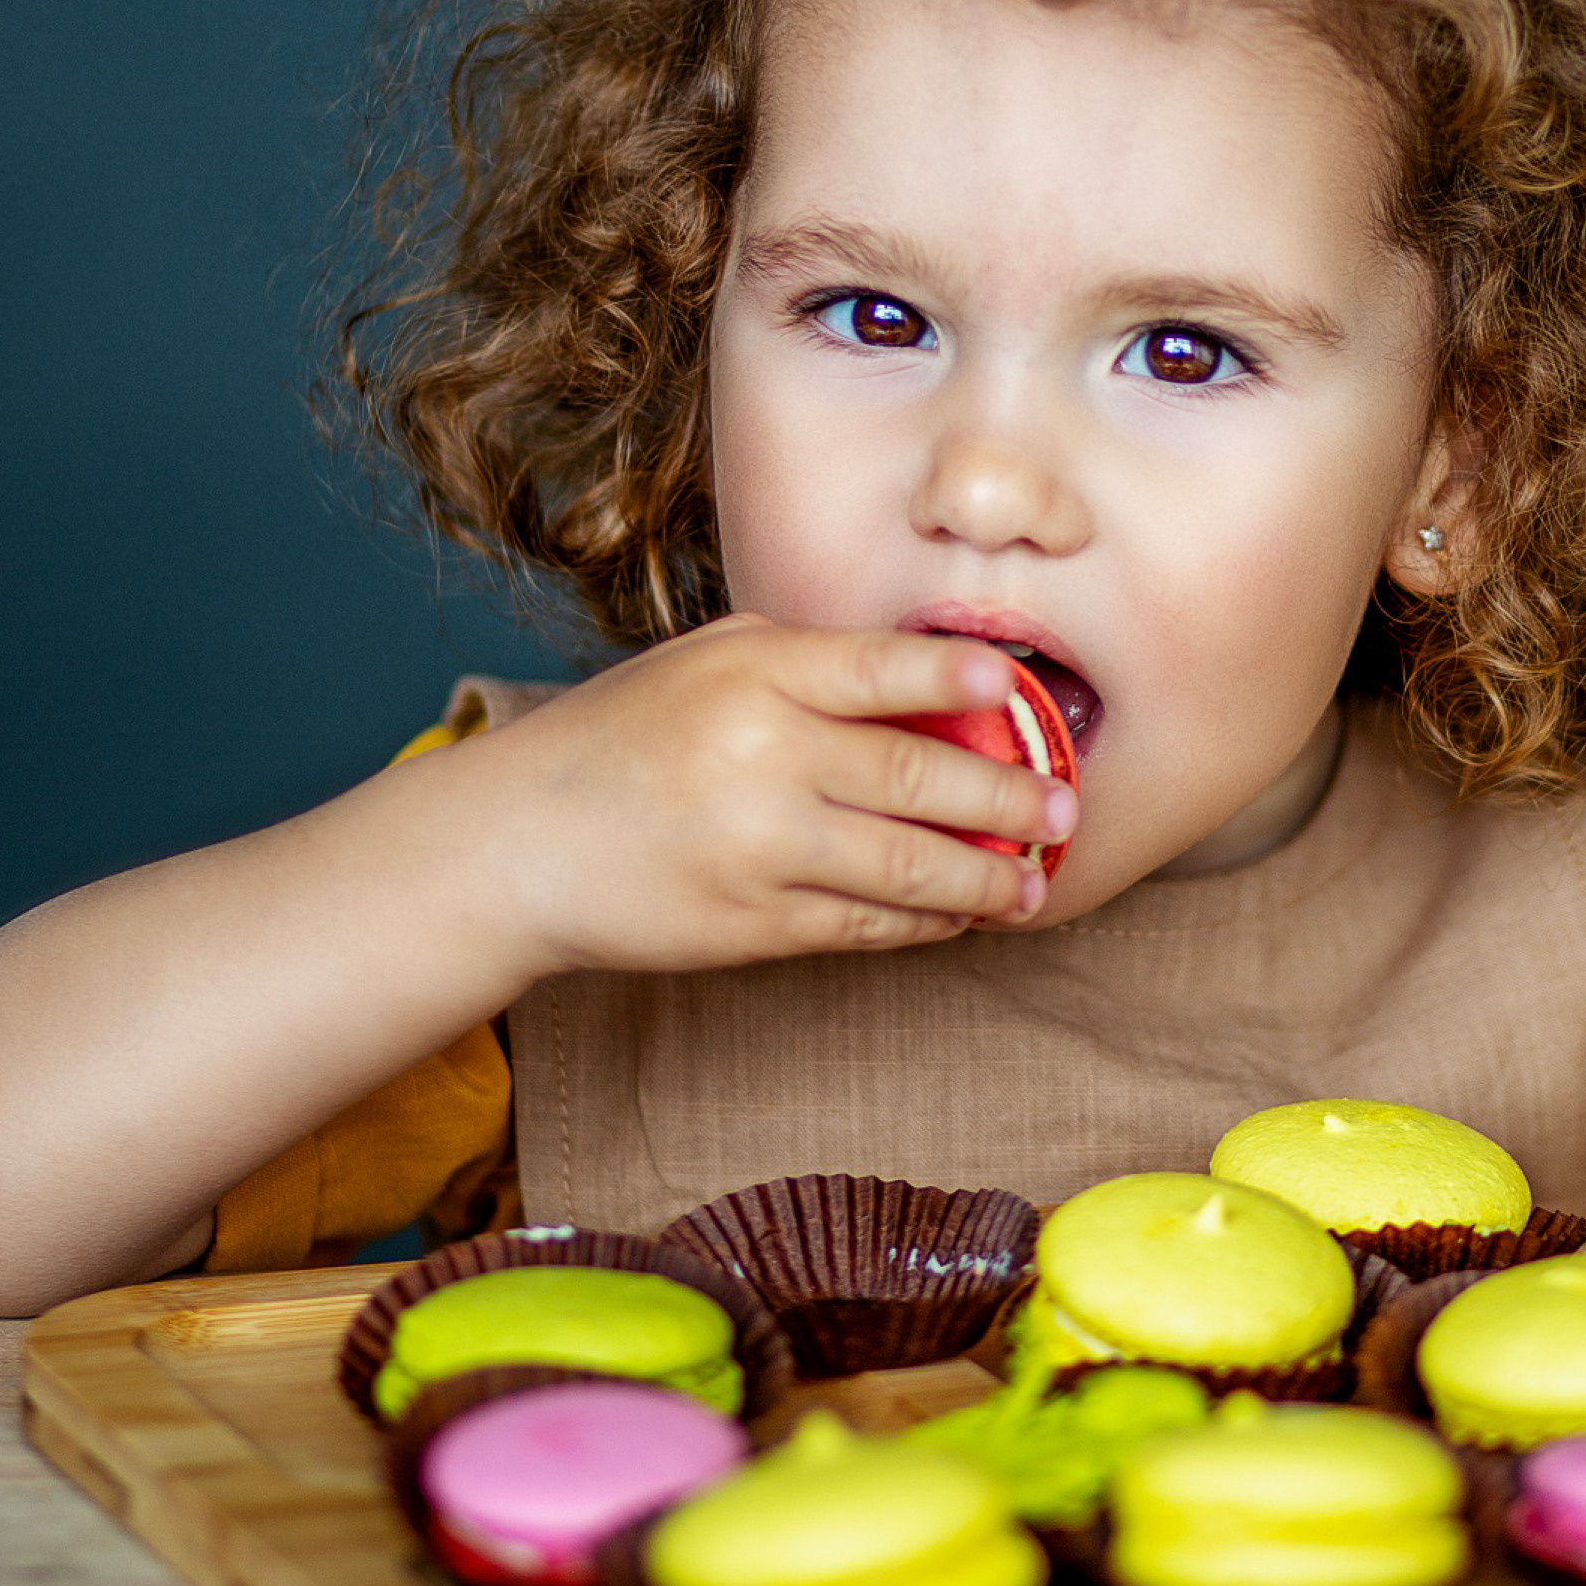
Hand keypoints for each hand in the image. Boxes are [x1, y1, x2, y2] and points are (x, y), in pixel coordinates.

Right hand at [410, 617, 1076, 981]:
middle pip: (922, 775)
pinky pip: (868, 925)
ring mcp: (762, 847)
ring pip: (911, 865)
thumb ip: (812, 661)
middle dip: (1011, 797)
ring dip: (988, 878)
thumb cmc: (627, 736)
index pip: (887, 669)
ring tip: (1033, 880)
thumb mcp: (708, 662)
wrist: (520, 843)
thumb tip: (935, 681)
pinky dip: (927, 922)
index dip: (967, 677)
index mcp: (757, 673)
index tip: (1024, 689)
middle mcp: (765, 755)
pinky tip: (960, 915)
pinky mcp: (754, 924)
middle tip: (1065, 809)